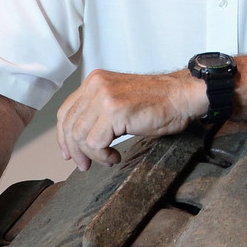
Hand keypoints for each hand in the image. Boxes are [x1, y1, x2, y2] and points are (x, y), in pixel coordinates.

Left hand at [55, 68, 205, 170]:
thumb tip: (82, 138)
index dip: (63, 136)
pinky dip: (102, 156)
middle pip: (69, 125)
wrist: (182, 96)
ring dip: (92, 155)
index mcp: (95, 81)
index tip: (69, 152)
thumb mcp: (120, 101)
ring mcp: (104, 97)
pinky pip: (95, 143)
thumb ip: (99, 111)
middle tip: (84, 165)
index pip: (66, 111)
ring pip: (80, 136)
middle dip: (75, 151)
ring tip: (107, 159)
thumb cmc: (160, 102)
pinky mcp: (114, 112)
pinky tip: (114, 157)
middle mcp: (96, 86)